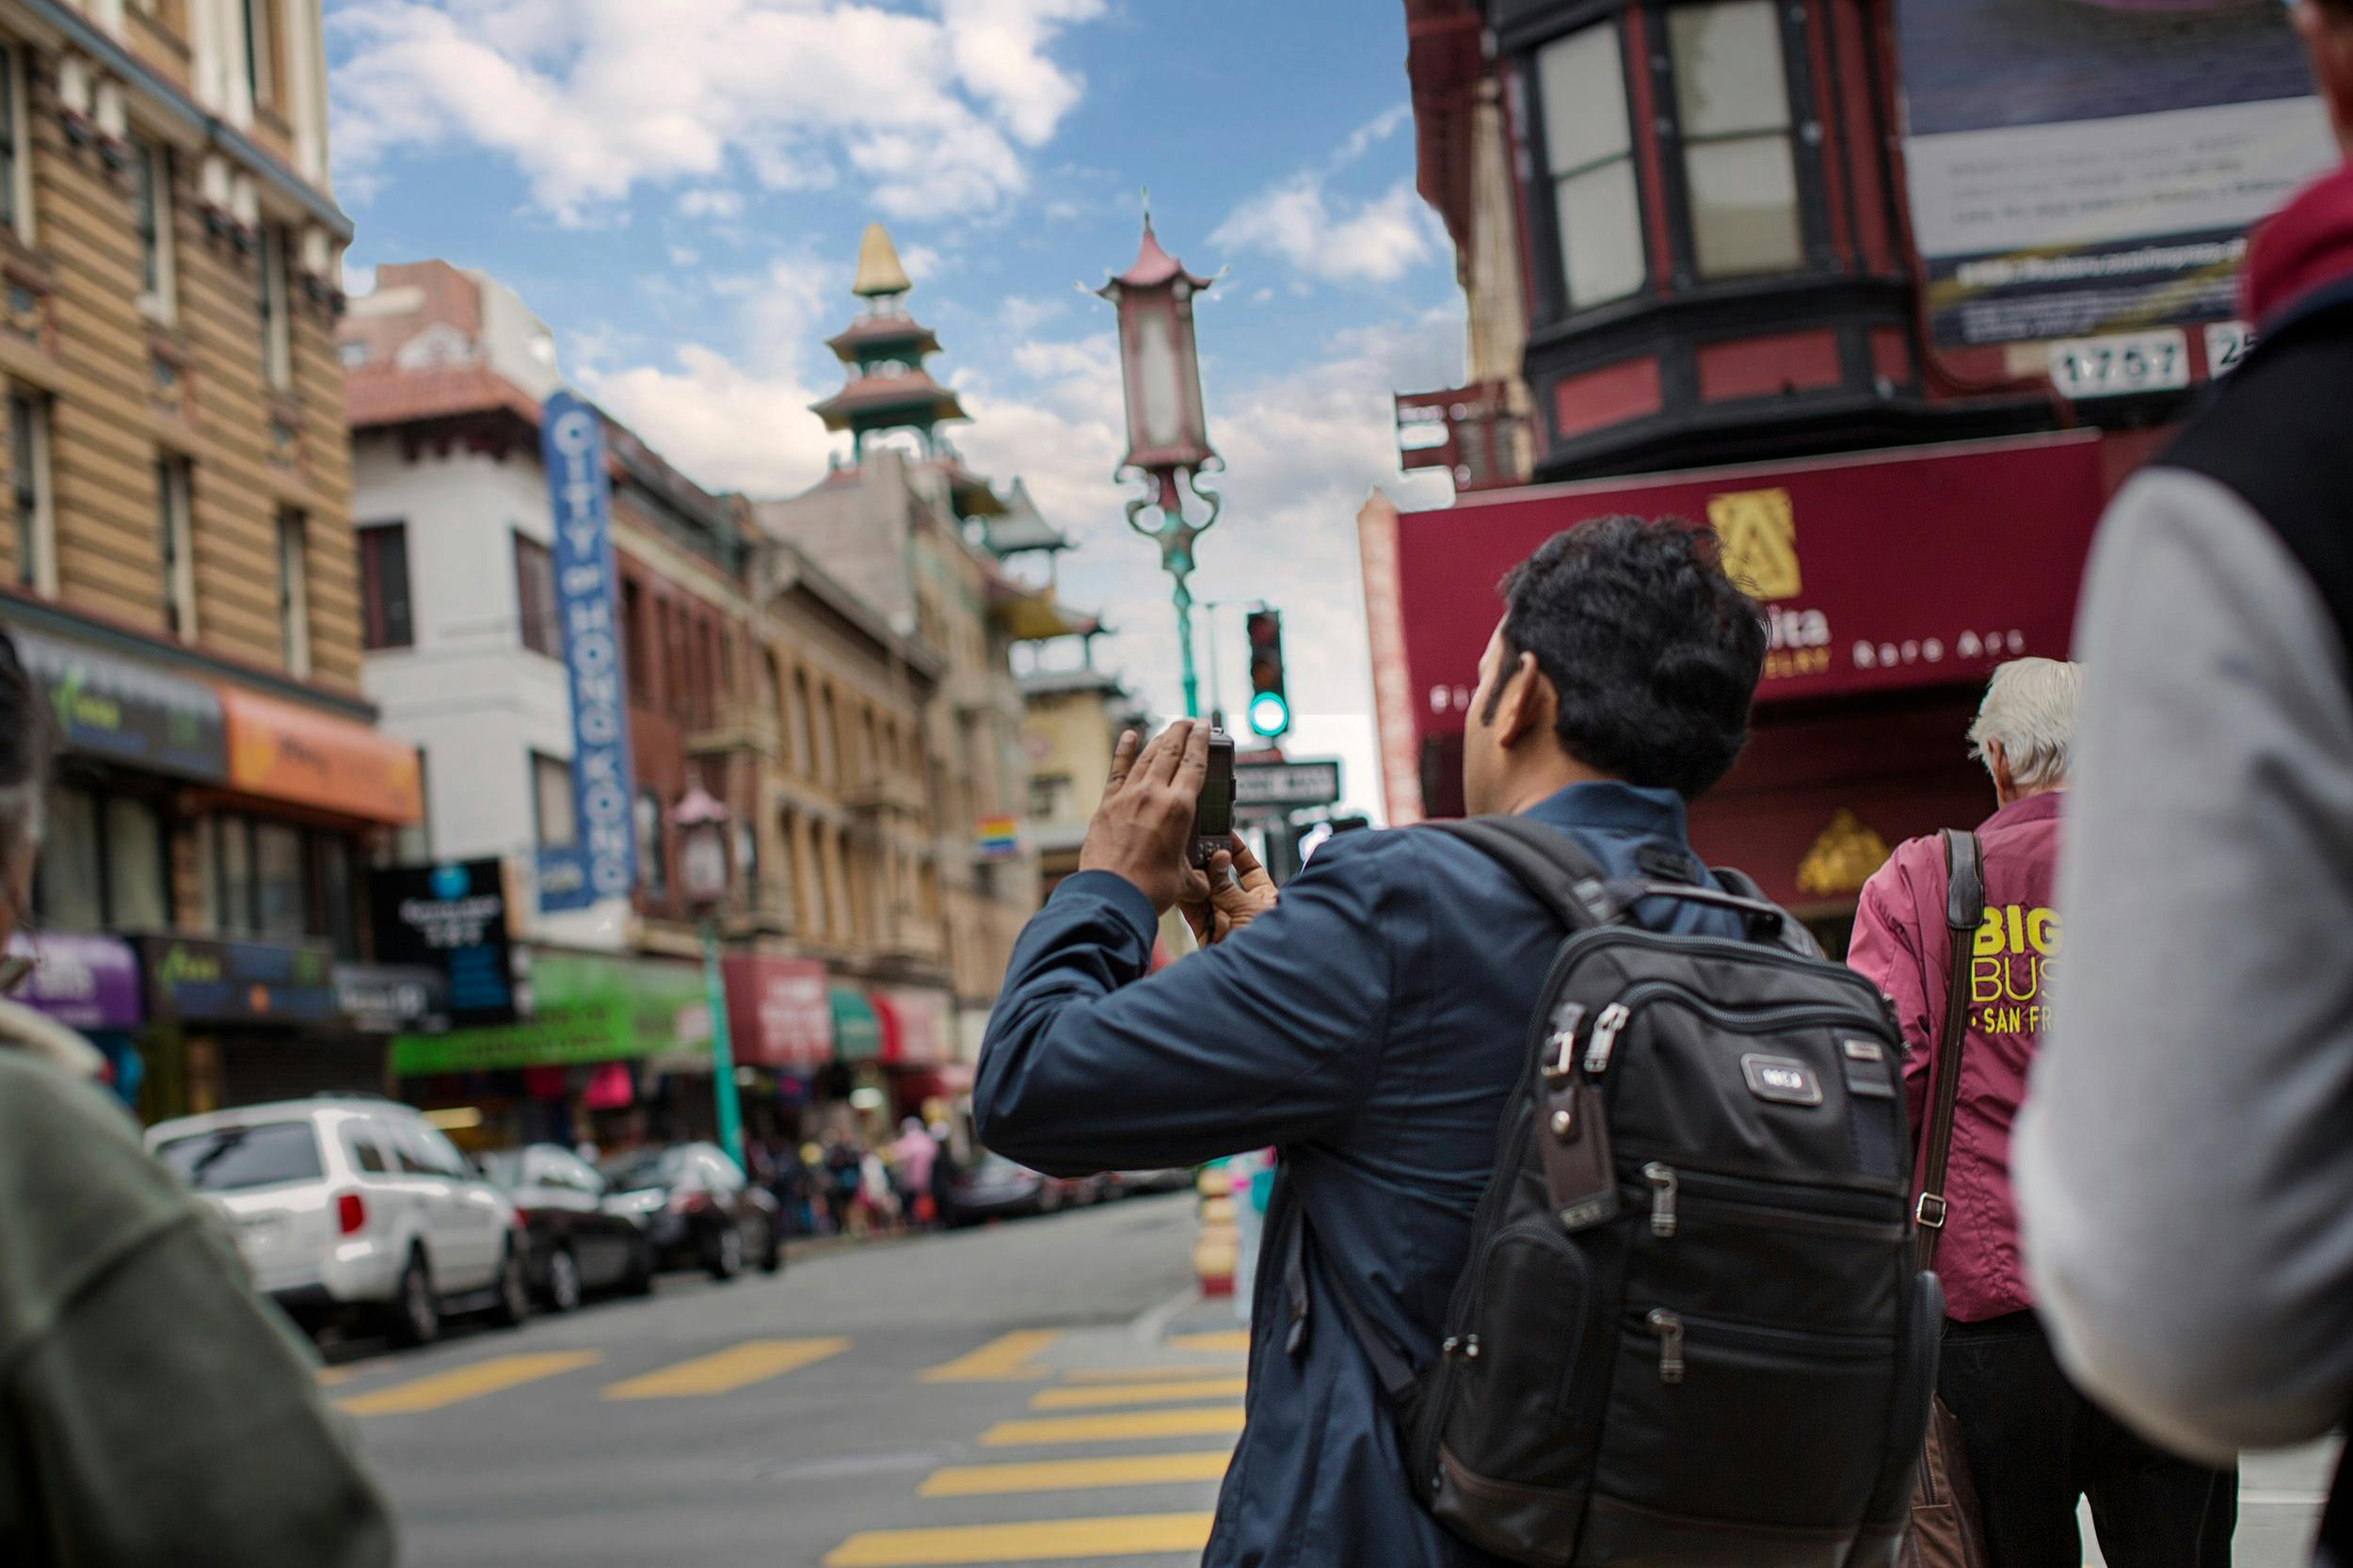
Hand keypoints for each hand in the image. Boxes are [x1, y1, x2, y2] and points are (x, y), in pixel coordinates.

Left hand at [1077, 721, 1212, 913]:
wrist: (1111, 895)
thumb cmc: (1149, 889)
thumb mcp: (1187, 883)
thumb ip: (1202, 876)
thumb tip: (1209, 878)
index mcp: (1179, 809)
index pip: (1194, 764)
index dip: (1201, 741)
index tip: (1204, 727)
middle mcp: (1153, 794)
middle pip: (1170, 751)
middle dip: (1181, 732)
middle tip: (1188, 721)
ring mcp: (1127, 796)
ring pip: (1146, 757)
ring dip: (1159, 740)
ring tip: (1168, 730)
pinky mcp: (1107, 804)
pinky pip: (1117, 770)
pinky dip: (1124, 751)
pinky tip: (1129, 737)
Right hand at [1178, 832, 1278, 947]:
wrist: (1256, 984)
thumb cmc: (1273, 949)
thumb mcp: (1251, 910)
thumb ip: (1228, 886)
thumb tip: (1218, 859)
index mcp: (1267, 899)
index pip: (1250, 868)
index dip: (1237, 850)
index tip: (1224, 833)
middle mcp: (1245, 908)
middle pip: (1223, 878)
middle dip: (1210, 862)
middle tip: (1197, 844)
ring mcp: (1225, 920)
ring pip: (1206, 892)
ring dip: (1196, 877)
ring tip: (1184, 858)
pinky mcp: (1207, 934)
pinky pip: (1194, 910)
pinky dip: (1186, 896)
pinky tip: (1179, 879)